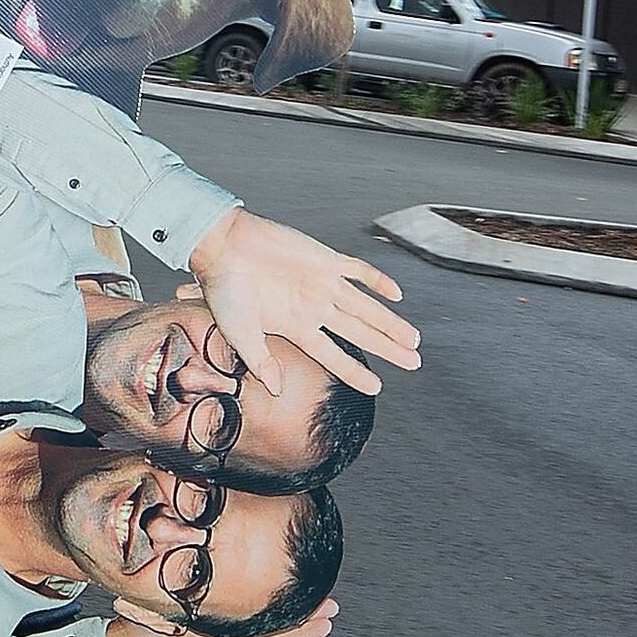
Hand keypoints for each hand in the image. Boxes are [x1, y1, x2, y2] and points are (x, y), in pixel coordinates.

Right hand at [185, 212, 417, 390]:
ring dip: (390, 323)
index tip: (376, 388)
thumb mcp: (240, 334)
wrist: (222, 246)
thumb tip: (276, 390)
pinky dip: (378, 280)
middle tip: (414, 363)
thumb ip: (261, 362)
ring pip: (365, 307)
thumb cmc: (225, 289)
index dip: (355, 373)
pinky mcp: (324, 259)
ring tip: (413, 340)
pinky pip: (358, 271)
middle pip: (359, 333)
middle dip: (388, 348)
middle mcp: (313, 307)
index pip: (333, 355)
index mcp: (294, 326)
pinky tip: (397, 294)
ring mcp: (322, 283)